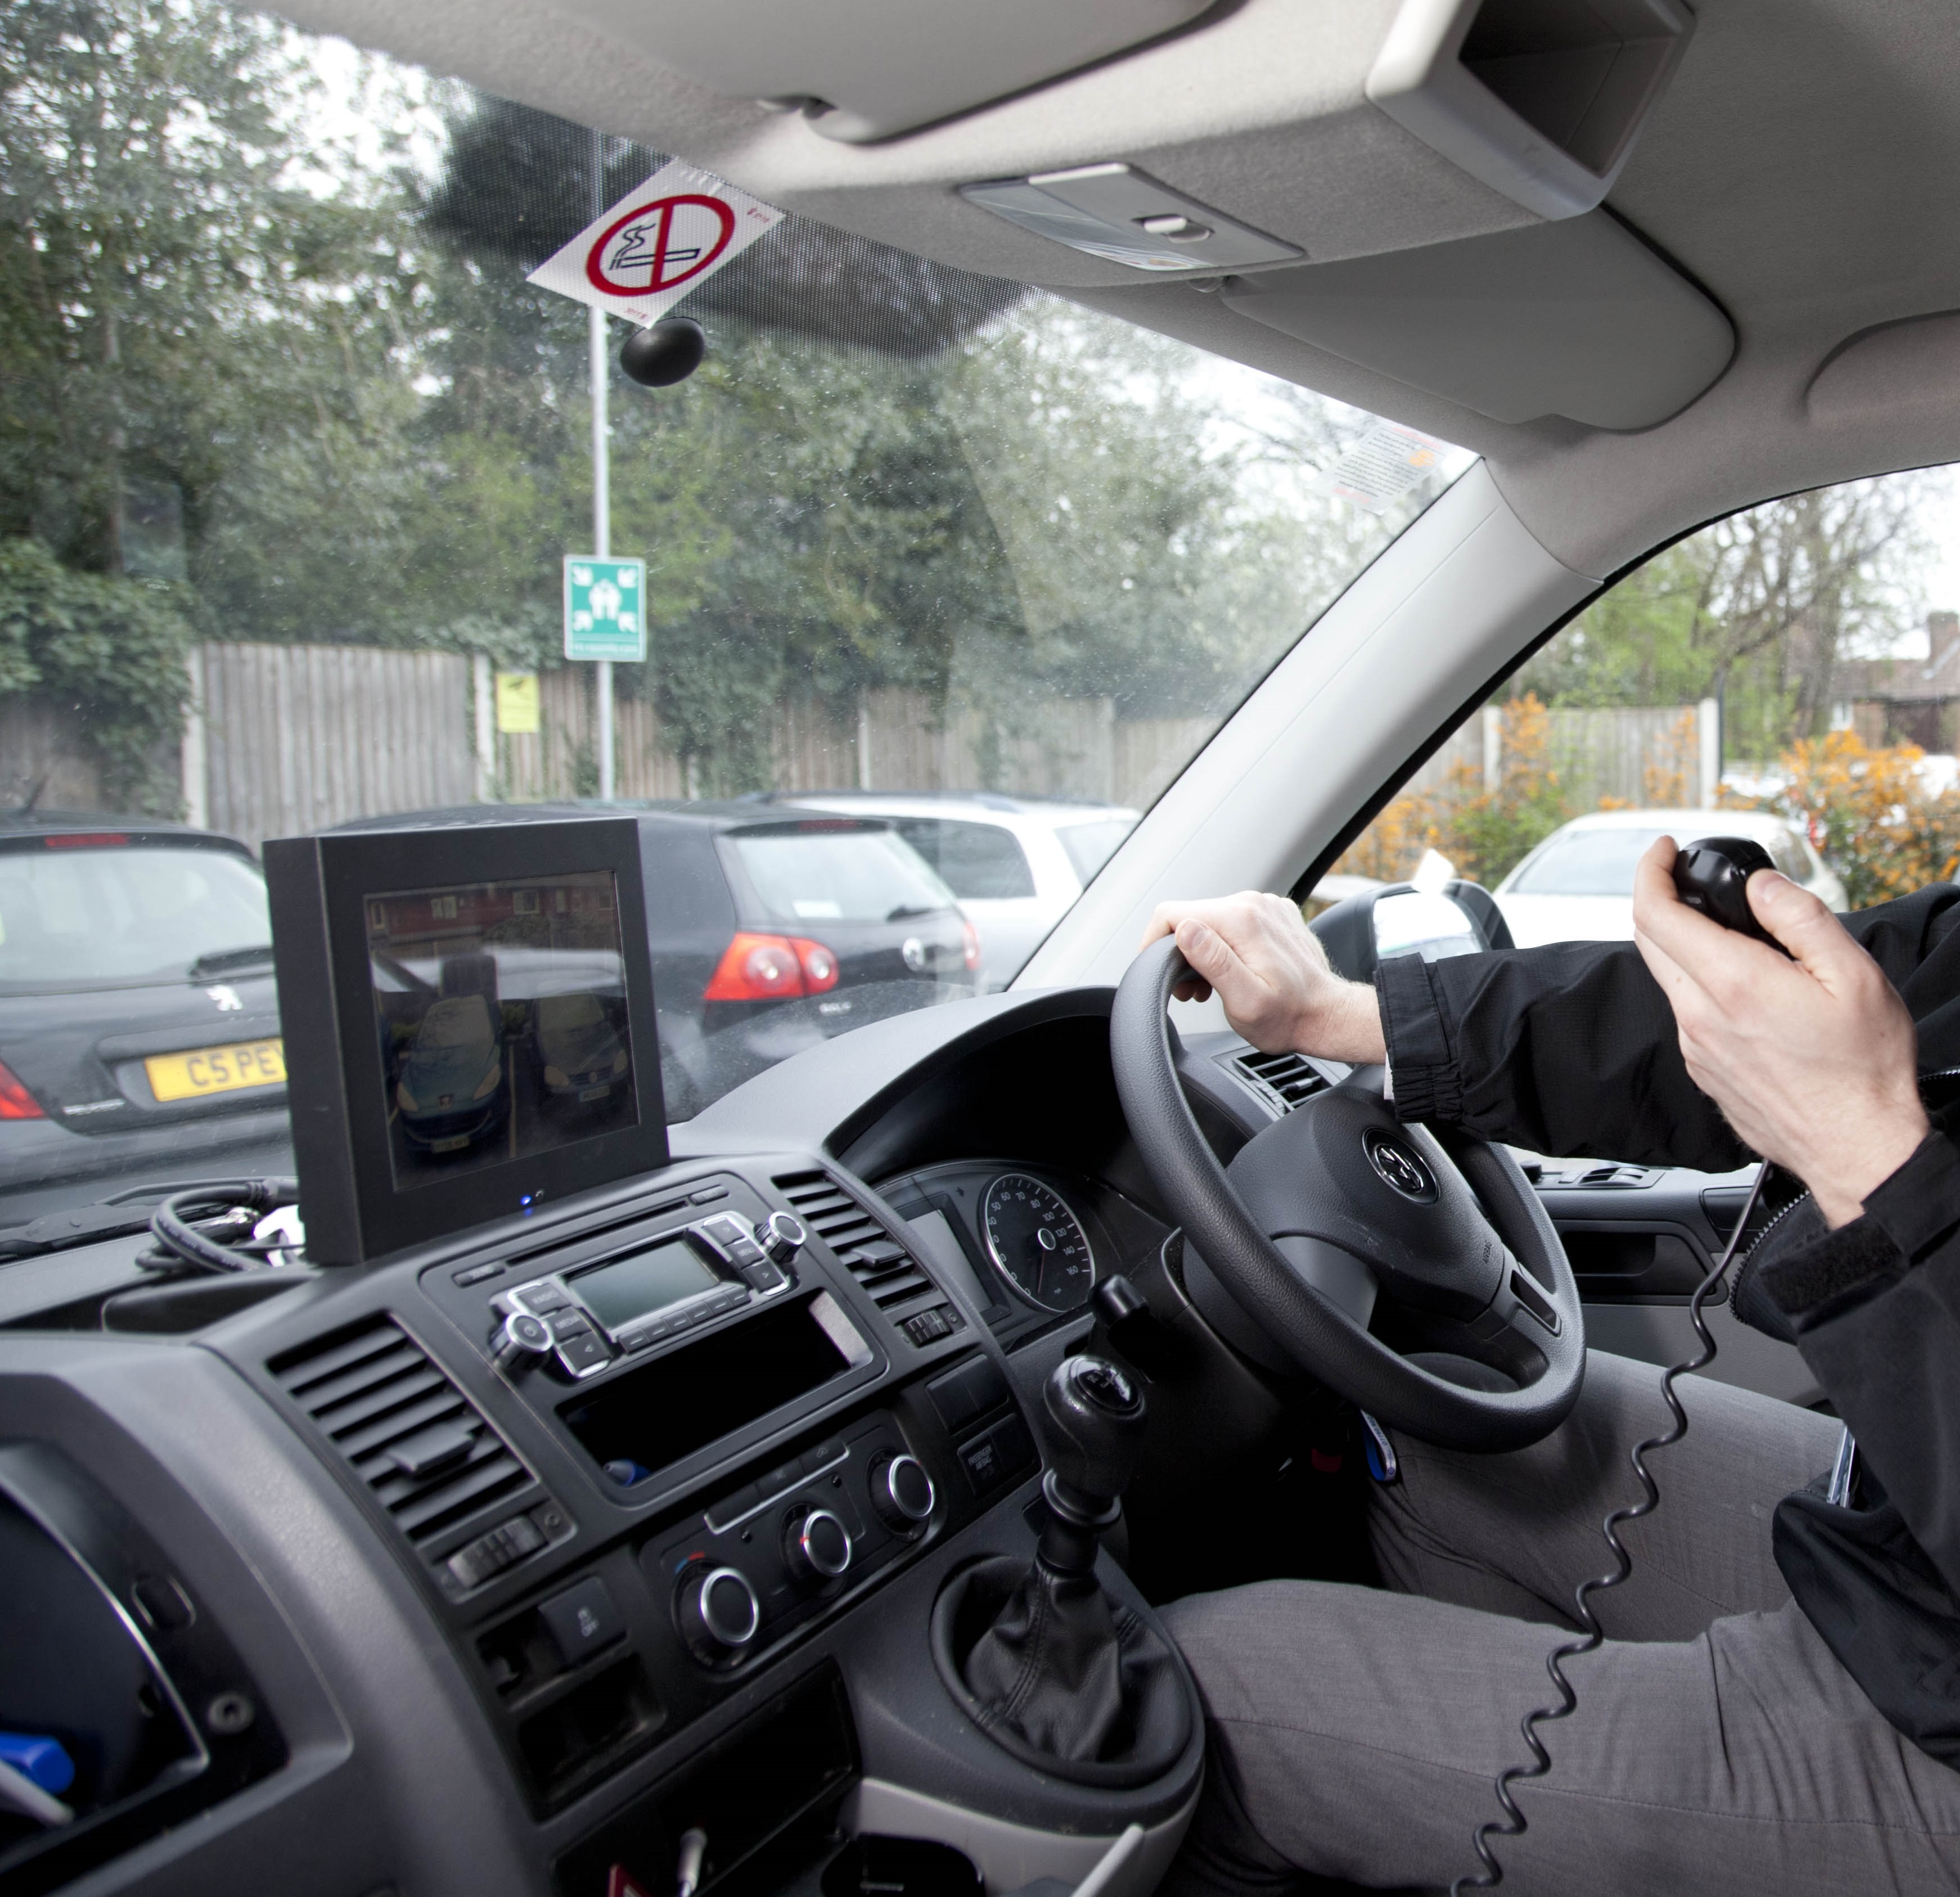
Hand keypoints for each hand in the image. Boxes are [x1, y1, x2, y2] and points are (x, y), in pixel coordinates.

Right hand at [1138, 892, 1386, 1063]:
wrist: (1328, 1015)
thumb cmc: (1288, 1017)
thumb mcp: (1244, 1002)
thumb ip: (1213, 962)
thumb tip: (1185, 929)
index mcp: (1241, 920)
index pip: (1172, 914)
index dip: (1153, 942)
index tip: (1159, 972)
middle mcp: (1253, 903)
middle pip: (1190, 916)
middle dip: (1179, 952)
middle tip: (1191, 991)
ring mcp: (1265, 906)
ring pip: (1210, 919)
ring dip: (1201, 952)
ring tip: (1211, 986)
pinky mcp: (1272, 914)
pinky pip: (1233, 921)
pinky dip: (1224, 946)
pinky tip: (1233, 972)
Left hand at [1631, 837, 1927, 1227]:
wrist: (1857, 1149)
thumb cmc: (1863, 1070)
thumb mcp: (1854, 975)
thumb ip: (1799, 918)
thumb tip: (1761, 884)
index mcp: (1732, 983)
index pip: (1656, 912)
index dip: (1651, 870)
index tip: (1663, 850)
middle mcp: (1700, 1016)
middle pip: (1650, 941)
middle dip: (1659, 899)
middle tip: (1687, 880)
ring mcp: (1695, 1047)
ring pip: (1668, 978)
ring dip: (1683, 945)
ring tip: (1726, 931)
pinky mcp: (1702, 1070)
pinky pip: (1686, 1013)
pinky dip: (1699, 985)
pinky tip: (1740, 987)